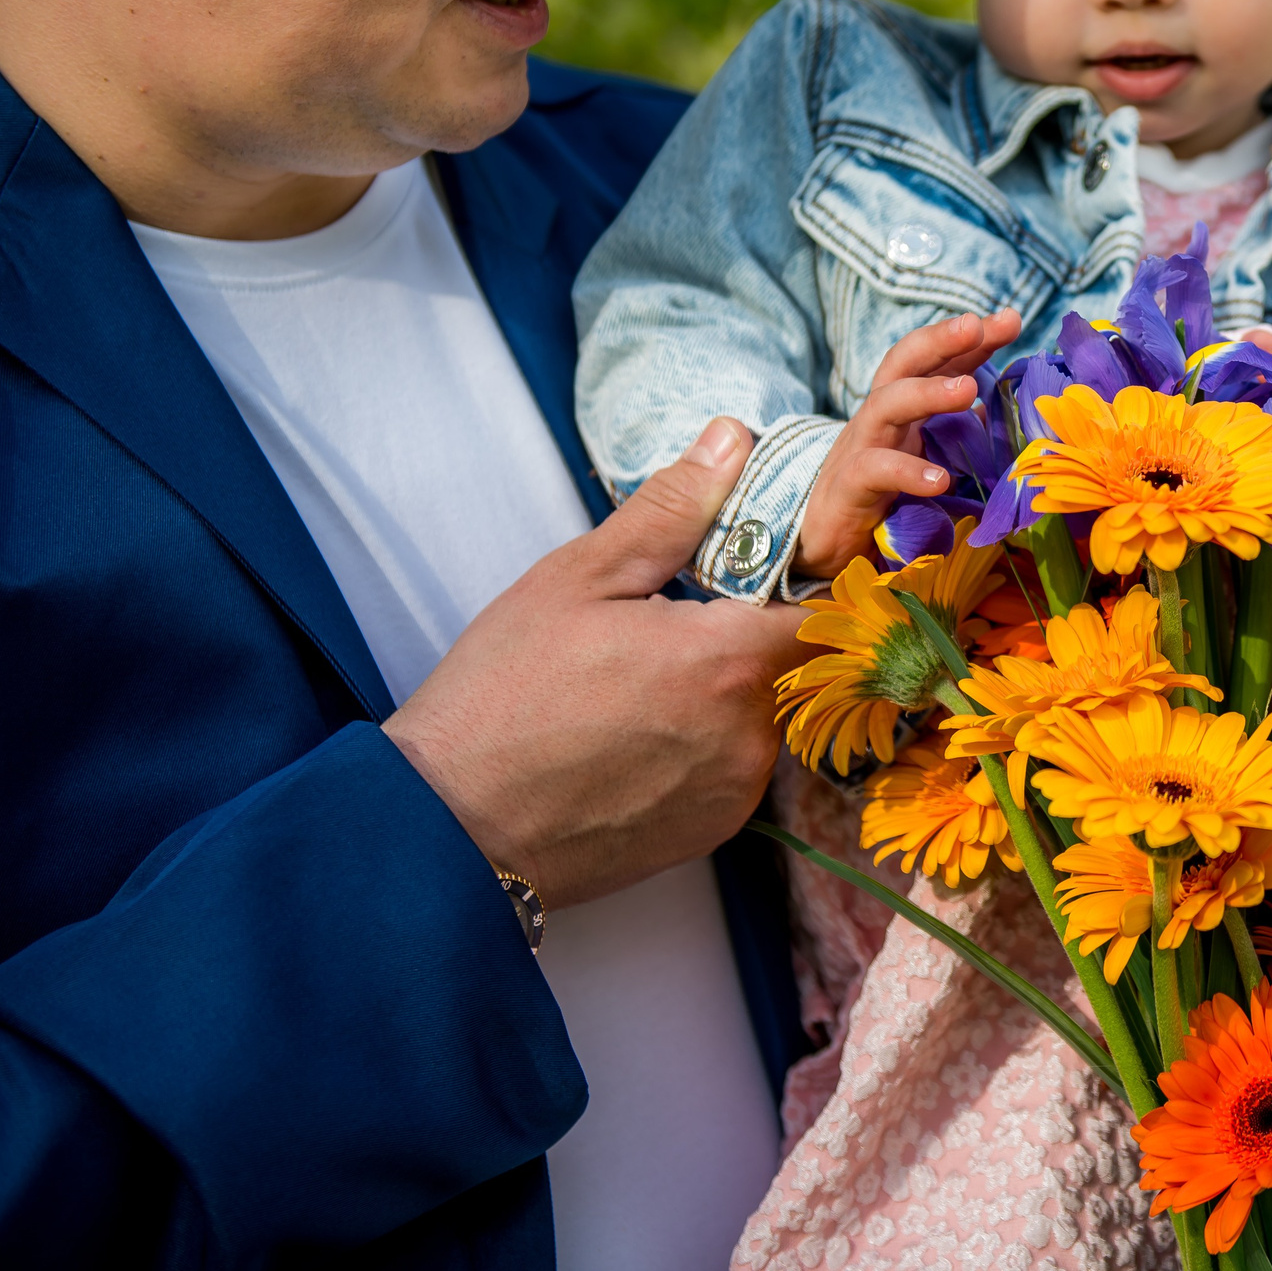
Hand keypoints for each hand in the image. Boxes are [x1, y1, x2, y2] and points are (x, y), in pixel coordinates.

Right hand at [384, 418, 807, 908]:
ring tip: (636, 684)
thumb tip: (734, 441)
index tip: (750, 566)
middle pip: (790, 657)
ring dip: (723, 688)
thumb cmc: (502, 696)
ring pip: (764, 710)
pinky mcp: (715, 830)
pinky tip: (635, 735)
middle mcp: (751, 733)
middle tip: (666, 623)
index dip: (795, 577)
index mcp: (727, 660)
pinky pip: (736, 764)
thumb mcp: (577, 579)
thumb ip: (671, 510)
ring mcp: (736, 789)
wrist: (453, 827)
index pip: (818, 603)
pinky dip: (704, 741)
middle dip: (744, 631)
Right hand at [796, 308, 1023, 578]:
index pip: (936, 362)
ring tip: (968, 388)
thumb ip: (957, 435)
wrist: (822, 543)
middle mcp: (882, 418)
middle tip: (977, 325)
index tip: (1009, 319)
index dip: (970, 340)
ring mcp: (861, 448)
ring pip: (886, 404)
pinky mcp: (848, 487)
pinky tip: (940, 480)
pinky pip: (874, 470)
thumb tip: (995, 410)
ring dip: (927, 391)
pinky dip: (907, 471)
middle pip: (903, 363)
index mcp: (904, 409)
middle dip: (940, 339)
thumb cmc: (882, 498)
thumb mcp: (925, 459)